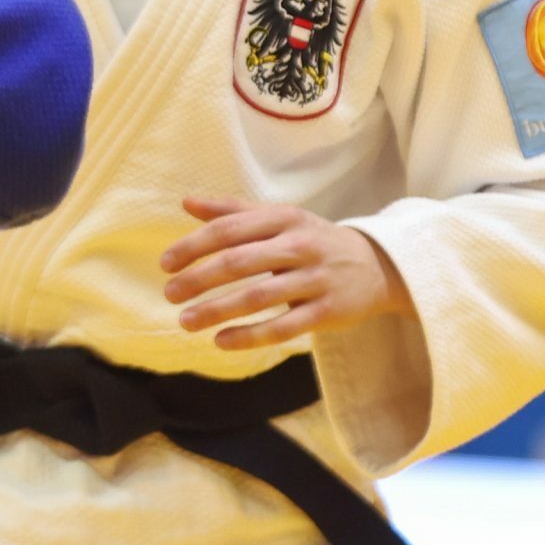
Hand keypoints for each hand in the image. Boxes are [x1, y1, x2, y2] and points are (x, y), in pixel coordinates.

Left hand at [158, 196, 410, 352]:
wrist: (378, 266)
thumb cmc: (314, 241)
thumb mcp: (279, 219)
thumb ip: (233, 211)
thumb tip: (186, 203)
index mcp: (283, 218)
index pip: (228, 229)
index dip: (193, 246)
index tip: (165, 264)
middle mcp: (300, 245)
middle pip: (239, 262)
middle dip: (198, 279)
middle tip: (170, 294)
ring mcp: (316, 279)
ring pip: (259, 297)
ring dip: (217, 311)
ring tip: (186, 321)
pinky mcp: (328, 312)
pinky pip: (283, 327)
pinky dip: (250, 336)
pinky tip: (221, 341)